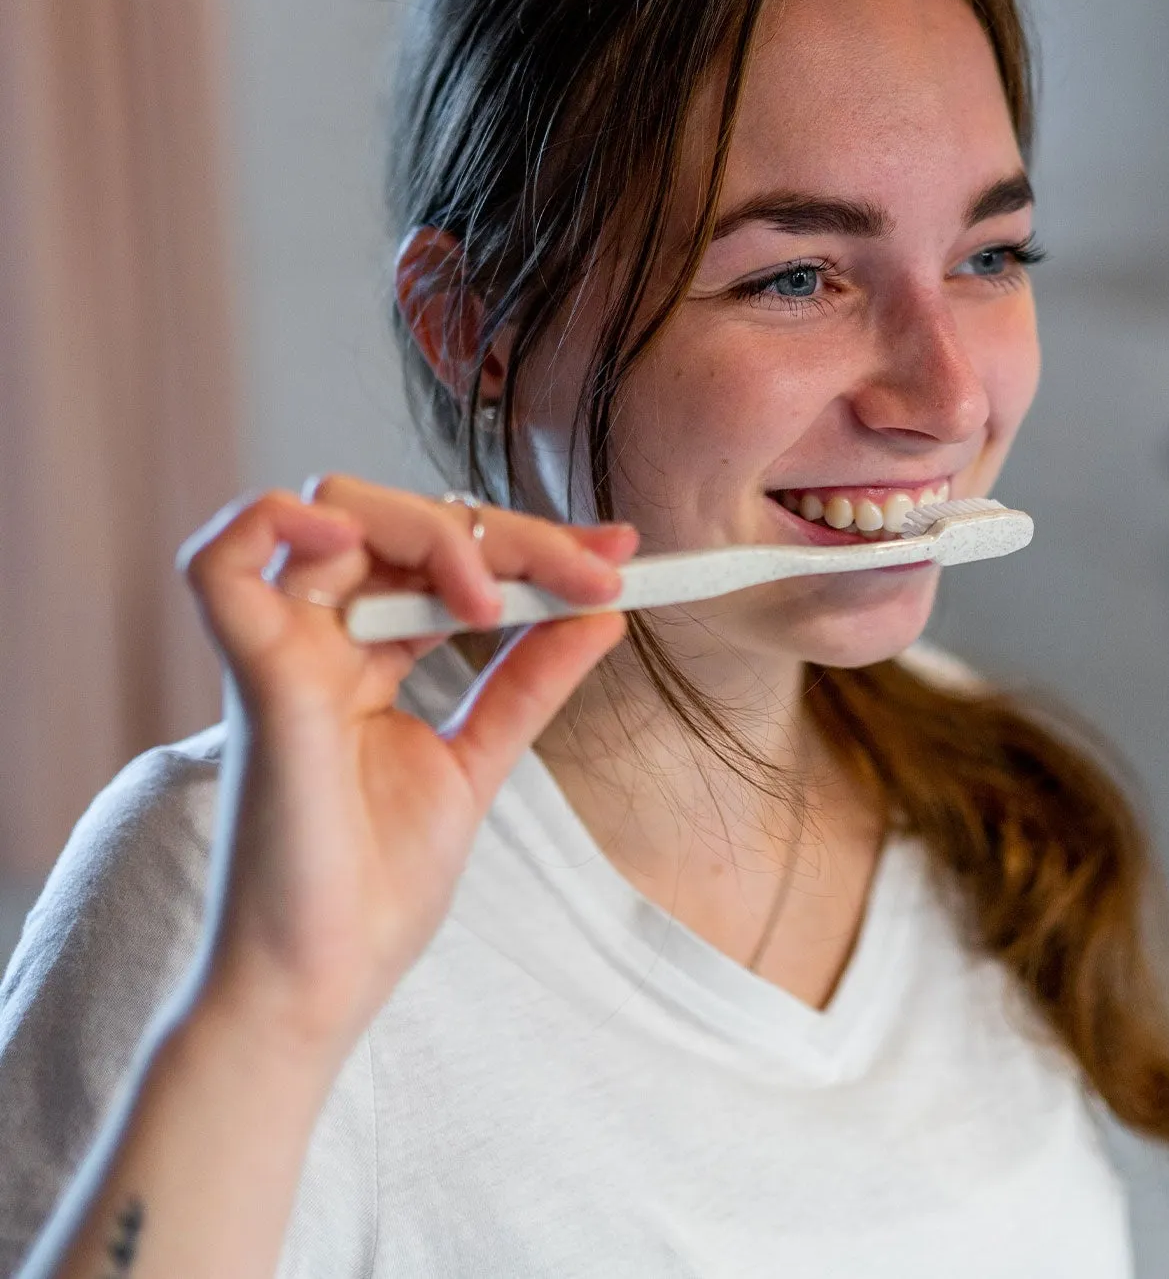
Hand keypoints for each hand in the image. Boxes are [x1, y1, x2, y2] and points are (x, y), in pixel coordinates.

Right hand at [176, 476, 633, 1064]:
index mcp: (368, 656)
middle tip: (597, 574)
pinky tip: (356, 543)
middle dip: (512, 534)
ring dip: (437, 530)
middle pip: (403, 520)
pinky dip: (280, 525)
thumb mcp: (479, 760)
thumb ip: (531, 681)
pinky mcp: (259, 683)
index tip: (619, 555)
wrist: (325, 984)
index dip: (535, 544)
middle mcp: (322, 640)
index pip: (448, 558)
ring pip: (335, 512)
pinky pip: (221, 567)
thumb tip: (603, 614)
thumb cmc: (377, 887)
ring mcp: (284, 654)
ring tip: (496, 600)